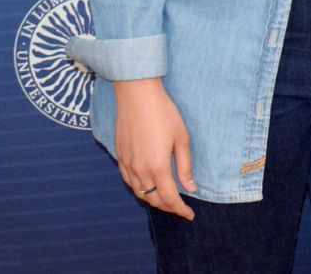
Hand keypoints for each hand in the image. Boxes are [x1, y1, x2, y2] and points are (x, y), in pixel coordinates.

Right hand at [113, 78, 196, 219]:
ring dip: (153, 200)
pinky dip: (140, 189)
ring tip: (166, 199)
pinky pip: (129, 182)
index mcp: (157, 166)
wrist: (137, 95)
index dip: (180, 210)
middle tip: (180, 208)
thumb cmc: (163, 113)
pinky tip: (147, 186)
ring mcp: (127, 164)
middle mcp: (140, 170)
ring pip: (140, 193)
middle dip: (168, 207)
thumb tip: (191, 187)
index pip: (169, 198)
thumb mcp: (181, 138)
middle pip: (153, 199)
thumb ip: (185, 166)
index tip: (189, 215)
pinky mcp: (119, 156)